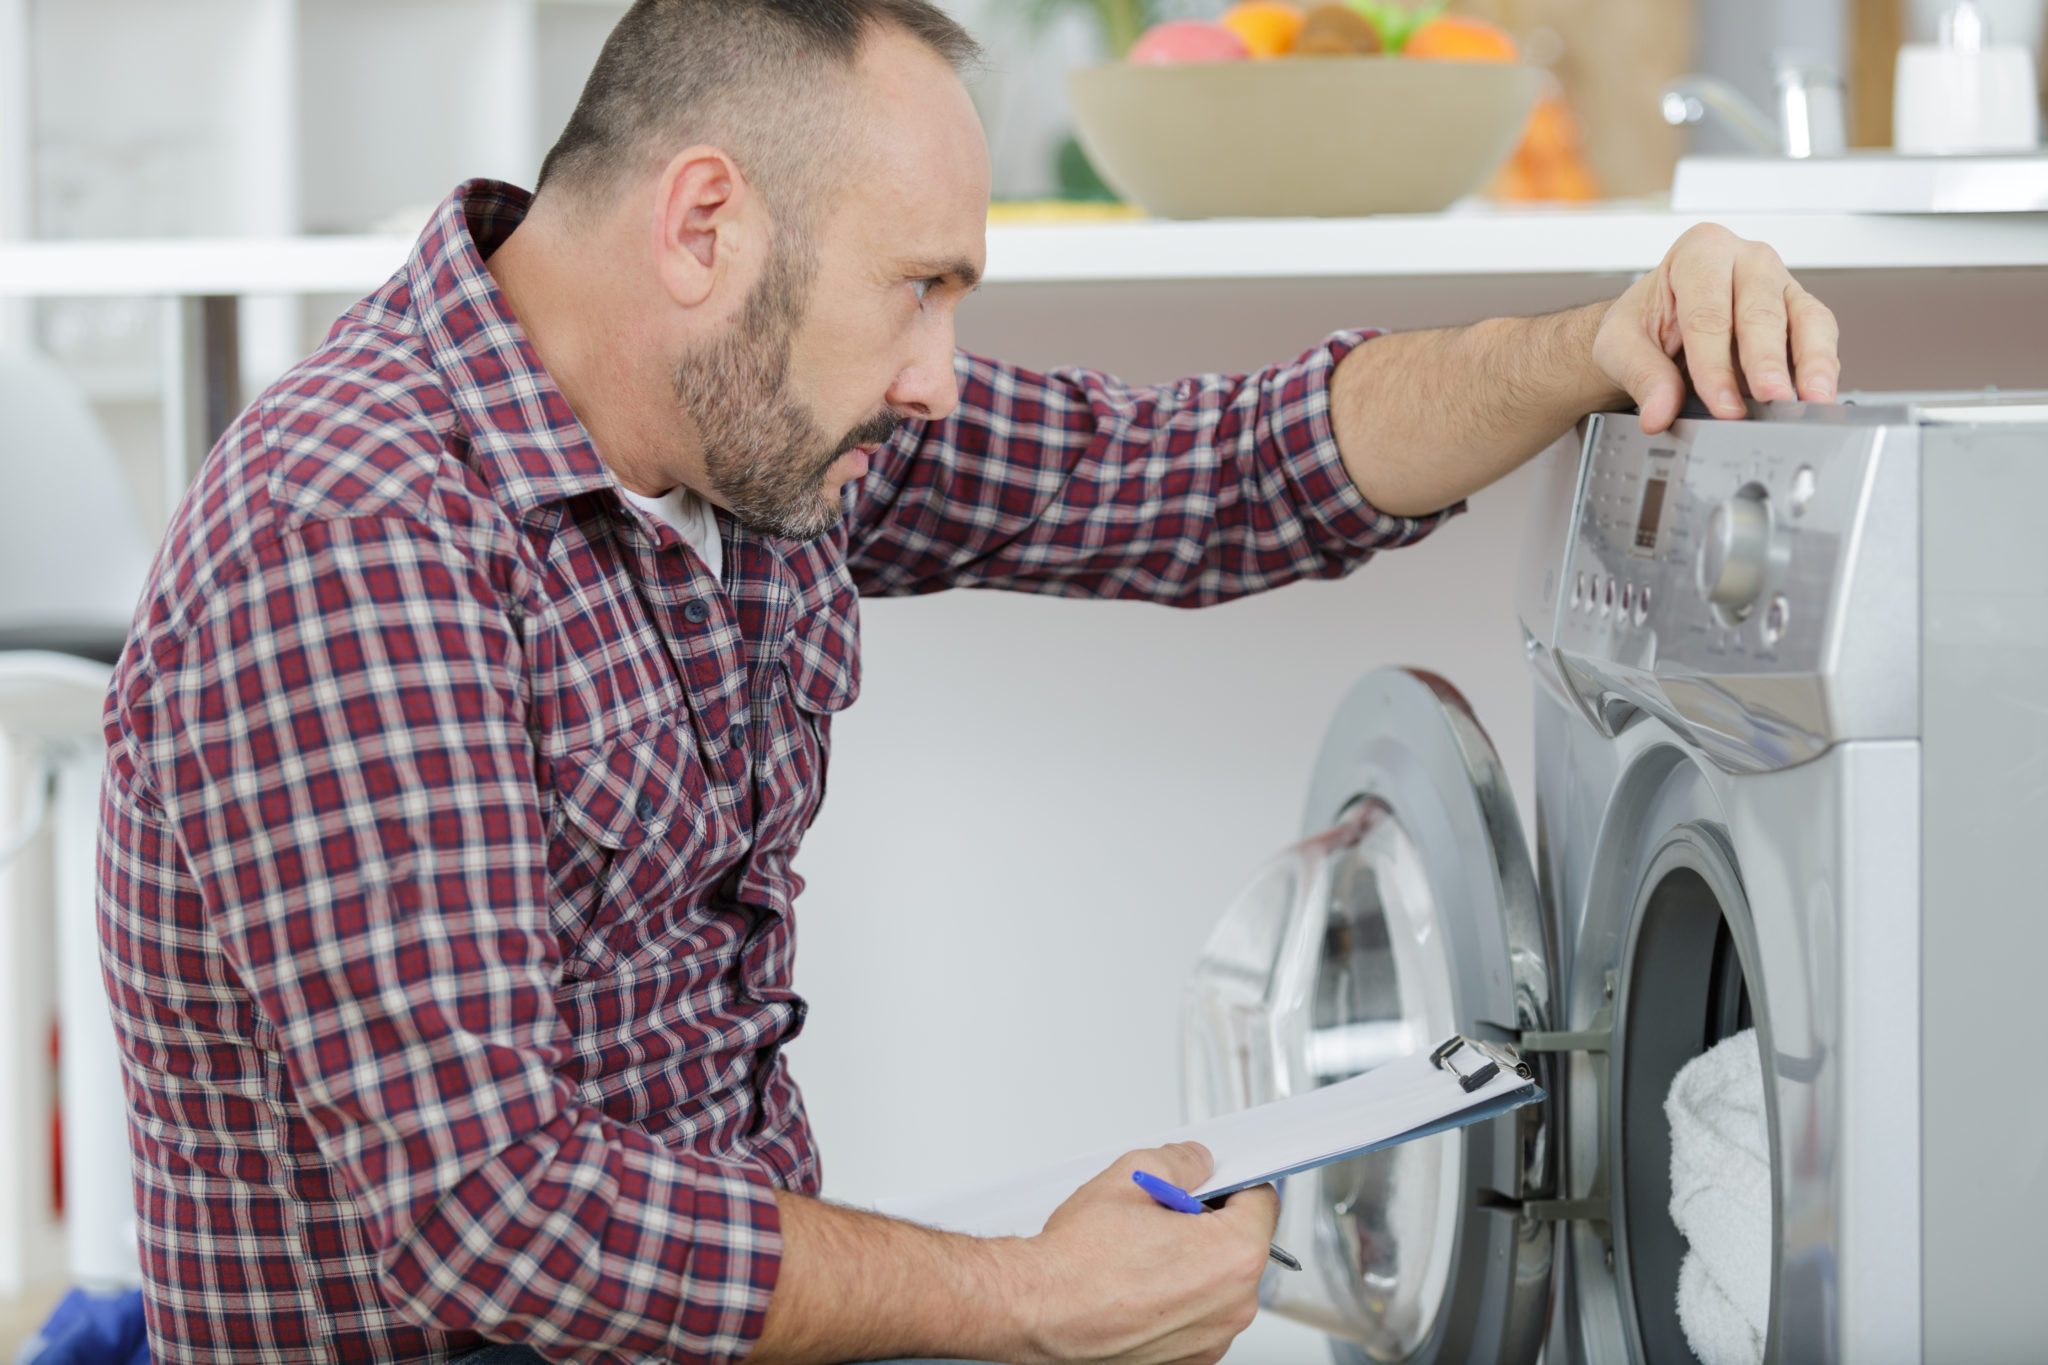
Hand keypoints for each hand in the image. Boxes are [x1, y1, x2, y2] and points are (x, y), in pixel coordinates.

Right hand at [1013, 1142, 1278, 1364]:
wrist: (1037, 1312)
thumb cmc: (1076, 1262)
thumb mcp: (1132, 1176)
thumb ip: (1180, 1161)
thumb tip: (1197, 1164)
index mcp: (1233, 1254)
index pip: (1262, 1200)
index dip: (1233, 1181)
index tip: (1217, 1181)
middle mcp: (1233, 1305)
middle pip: (1242, 1245)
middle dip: (1208, 1224)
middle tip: (1162, 1214)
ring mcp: (1212, 1339)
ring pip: (1219, 1284)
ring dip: (1193, 1264)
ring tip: (1141, 1253)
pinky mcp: (1189, 1360)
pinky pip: (1198, 1317)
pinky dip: (1177, 1300)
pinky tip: (1138, 1284)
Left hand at [1592, 223, 1840, 433]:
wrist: (1656, 326)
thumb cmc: (1644, 323)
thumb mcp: (1620, 345)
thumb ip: (1640, 376)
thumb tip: (1659, 412)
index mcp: (1700, 252)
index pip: (1708, 314)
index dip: (1715, 363)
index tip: (1720, 403)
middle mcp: (1748, 259)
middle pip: (1761, 312)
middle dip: (1765, 361)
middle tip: (1769, 398)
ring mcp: (1780, 283)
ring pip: (1806, 318)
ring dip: (1811, 363)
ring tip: (1810, 401)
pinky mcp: (1801, 311)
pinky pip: (1820, 335)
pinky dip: (1821, 368)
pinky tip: (1817, 396)